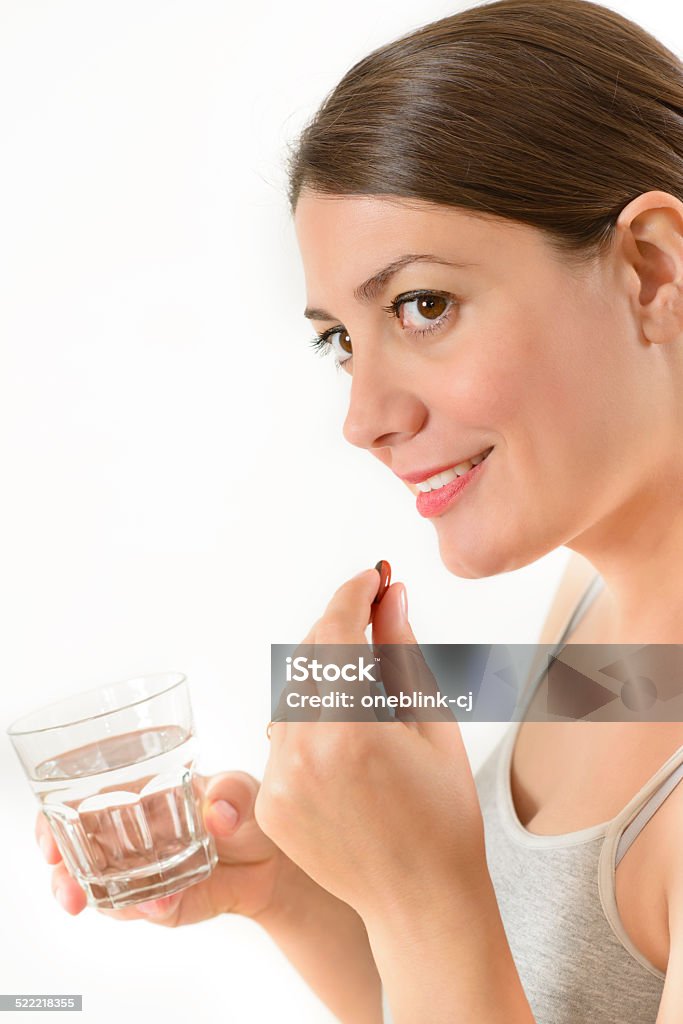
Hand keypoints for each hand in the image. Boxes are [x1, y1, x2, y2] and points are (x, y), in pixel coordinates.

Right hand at [35, 771, 301, 926]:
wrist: (272, 860)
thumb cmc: (247, 810)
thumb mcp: (245, 790)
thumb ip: (233, 793)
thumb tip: (219, 813)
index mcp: (136, 794)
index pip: (79, 802)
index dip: (53, 821)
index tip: (50, 840)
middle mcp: (127, 834)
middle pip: (76, 852)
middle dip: (64, 873)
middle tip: (70, 890)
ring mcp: (139, 872)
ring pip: (100, 888)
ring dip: (102, 899)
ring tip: (128, 903)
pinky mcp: (160, 902)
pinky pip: (140, 909)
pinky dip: (145, 909)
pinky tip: (160, 904)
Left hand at [254, 568, 487, 927]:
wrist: (421, 901)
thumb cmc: (445, 816)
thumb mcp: (433, 724)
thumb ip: (402, 653)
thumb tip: (391, 595)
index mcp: (351, 732)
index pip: (337, 634)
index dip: (353, 594)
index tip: (372, 576)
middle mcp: (301, 755)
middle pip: (308, 658)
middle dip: (340, 627)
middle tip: (375, 610)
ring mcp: (278, 783)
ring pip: (292, 695)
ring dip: (323, 673)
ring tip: (367, 678)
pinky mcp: (270, 804)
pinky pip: (283, 738)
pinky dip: (309, 720)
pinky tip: (346, 729)